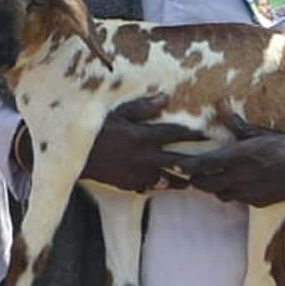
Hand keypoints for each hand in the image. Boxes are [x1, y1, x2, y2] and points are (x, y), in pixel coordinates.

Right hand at [80, 94, 206, 191]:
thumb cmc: (94, 129)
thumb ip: (143, 107)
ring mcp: (137, 174)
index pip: (175, 134)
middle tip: (210, 163)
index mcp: (142, 136)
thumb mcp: (117, 113)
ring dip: (181, 180)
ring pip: (168, 180)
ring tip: (194, 180)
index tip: (208, 133)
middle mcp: (144, 157)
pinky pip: (150, 187)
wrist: (74, 156)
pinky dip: (159, 185)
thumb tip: (166, 98)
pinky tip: (165, 184)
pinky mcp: (129, 184)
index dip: (194, 134)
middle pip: (179, 162)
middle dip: (196, 162)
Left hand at [175, 104, 284, 206]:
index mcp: (241, 157)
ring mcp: (249, 192)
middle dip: (195, 179)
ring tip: (208, 177)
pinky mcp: (257, 202)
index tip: (174, 164)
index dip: (187, 166)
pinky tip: (231, 183)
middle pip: (206, 184)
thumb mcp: (261, 132)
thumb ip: (236, 123)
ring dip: (212, 188)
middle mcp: (242, 177)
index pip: (205, 165)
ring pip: (220, 194)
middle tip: (188, 172)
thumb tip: (219, 104)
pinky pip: (236, 200)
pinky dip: (230, 193)